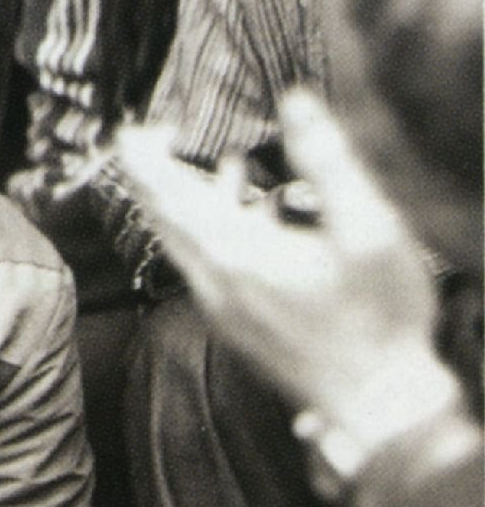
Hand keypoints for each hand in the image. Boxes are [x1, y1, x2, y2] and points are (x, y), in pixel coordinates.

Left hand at [117, 90, 455, 459]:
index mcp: (235, 252)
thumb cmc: (378, 316)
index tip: (128, 131)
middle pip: (165, 218)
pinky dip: (208, 231)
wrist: (374, 404)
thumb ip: (328, 162)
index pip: (169, 194)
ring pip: (182, 244)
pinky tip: (249, 217)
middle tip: (159, 138)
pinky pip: (203, 265)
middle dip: (157, 176)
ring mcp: (221, 307)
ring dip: (186, 203)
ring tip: (223, 168)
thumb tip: (294, 102)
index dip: (144, 160)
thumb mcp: (368, 228)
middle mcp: (214, 281)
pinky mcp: (235, 324)